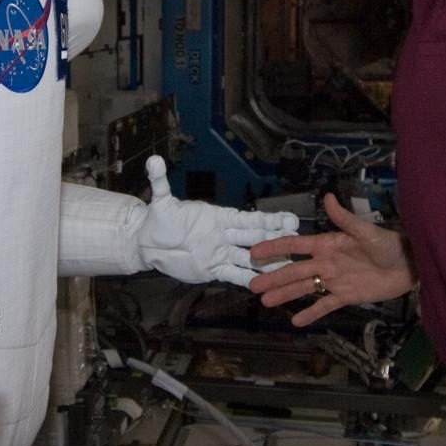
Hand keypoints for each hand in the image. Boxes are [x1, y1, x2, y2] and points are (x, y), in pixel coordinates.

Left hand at [134, 155, 298, 287]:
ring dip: (268, 262)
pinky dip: (247, 280)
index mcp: (218, 217)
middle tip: (298, 240)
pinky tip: (264, 286)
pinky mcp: (211, 270)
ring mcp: (219, 254)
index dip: (267, 220)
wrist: (147, 244)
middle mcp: (223, 235)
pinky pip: (233, 275)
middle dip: (275, 238)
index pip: (246, 219)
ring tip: (289, 266)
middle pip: (254, 237)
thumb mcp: (160, 202)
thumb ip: (160, 182)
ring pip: (248, 259)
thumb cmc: (158, 220)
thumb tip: (154, 159)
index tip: (289, 219)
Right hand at [247, 193, 415, 325]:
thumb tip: (327, 196)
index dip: (274, 248)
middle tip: (251, 284)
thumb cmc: (388, 244)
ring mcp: (334, 281)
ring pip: (304, 288)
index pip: (295, 245)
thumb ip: (344, 218)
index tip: (254, 252)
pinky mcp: (346, 296)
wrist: (410, 265)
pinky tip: (295, 321)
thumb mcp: (366, 230)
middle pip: (294, 270)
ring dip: (285, 294)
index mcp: (327, 244)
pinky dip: (310, 313)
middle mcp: (326, 262)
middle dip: (273, 277)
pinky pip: (325, 306)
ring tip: (265, 302)